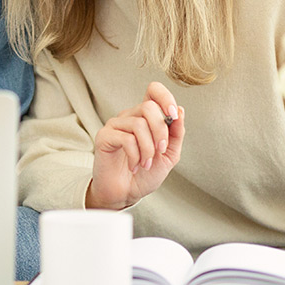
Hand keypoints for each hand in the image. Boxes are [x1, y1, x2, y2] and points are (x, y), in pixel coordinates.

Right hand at [86, 81, 184, 209]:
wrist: (126, 194)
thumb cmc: (146, 174)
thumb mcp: (169, 154)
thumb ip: (176, 133)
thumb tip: (180, 110)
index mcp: (145, 117)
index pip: (153, 90)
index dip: (165, 97)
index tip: (173, 115)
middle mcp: (129, 116)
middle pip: (149, 107)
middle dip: (161, 132)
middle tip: (160, 151)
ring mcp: (115, 125)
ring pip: (139, 124)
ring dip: (148, 149)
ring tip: (146, 164)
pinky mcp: (104, 137)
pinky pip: (126, 139)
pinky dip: (135, 156)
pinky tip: (133, 166)